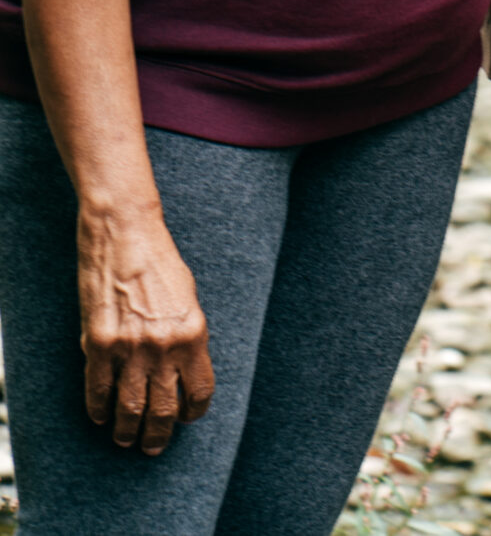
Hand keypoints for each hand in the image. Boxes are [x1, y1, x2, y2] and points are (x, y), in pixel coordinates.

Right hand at [76, 205, 214, 453]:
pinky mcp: (98, 343)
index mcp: (194, 334)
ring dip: (128, 430)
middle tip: (153, 447)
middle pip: (164, 408)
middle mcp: (164, 346)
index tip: (185, 420)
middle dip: (159, 434)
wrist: (126, 236)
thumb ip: (186, 336)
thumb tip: (180, 370)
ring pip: (129, 406)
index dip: (193, 412)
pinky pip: (97, 389)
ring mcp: (130, 347)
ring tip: (126, 440)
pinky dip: (97, 408)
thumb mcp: (189, 300)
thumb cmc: (161, 264)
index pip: (200, 391)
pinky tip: (99, 417)